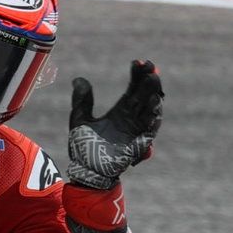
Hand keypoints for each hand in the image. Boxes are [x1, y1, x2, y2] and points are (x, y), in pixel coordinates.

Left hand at [67, 60, 162, 189]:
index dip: (137, 75)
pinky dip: (153, 116)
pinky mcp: (139, 143)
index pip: (133, 88)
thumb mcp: (80, 119)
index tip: (138, 62)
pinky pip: (150, 129)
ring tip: (153, 80)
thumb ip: (82, 100)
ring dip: (154, 94)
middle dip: (149, 80)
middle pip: (145, 95)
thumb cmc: (83, 148)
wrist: (85, 171)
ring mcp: (137, 130)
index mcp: (121, 111)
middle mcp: (132, 118)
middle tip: (150, 66)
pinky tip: (154, 103)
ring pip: (151, 109)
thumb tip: (78, 79)